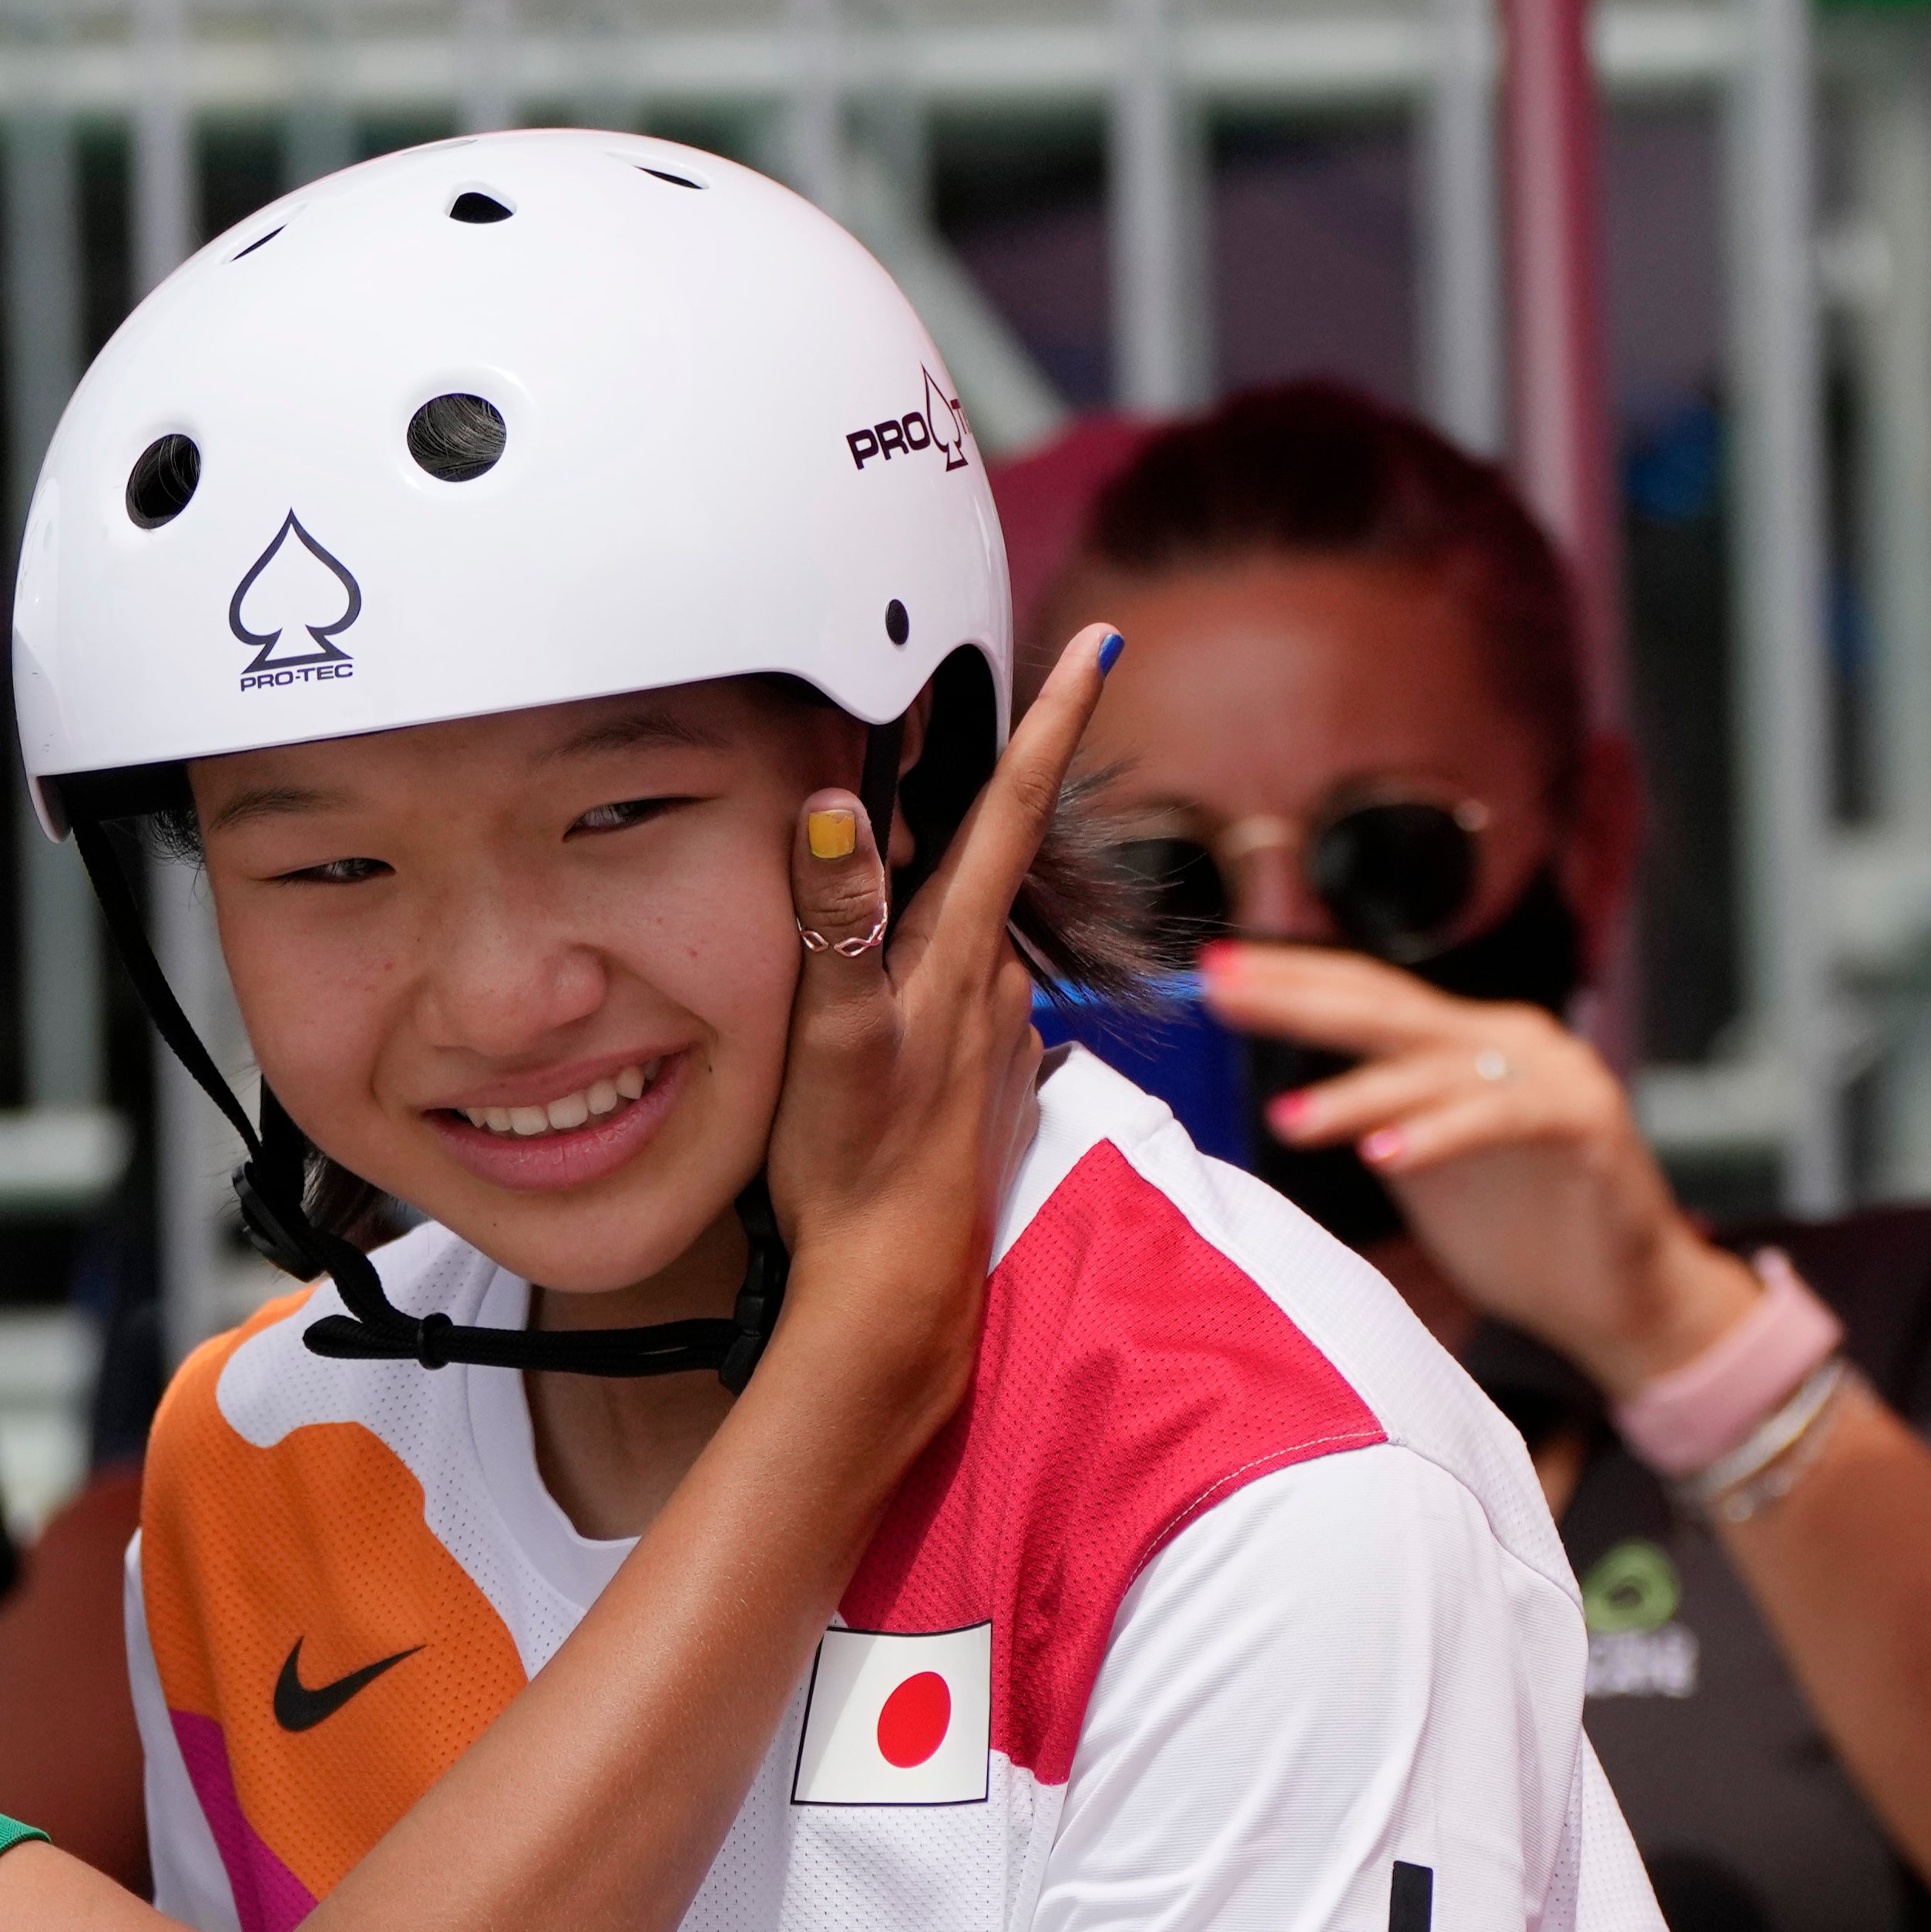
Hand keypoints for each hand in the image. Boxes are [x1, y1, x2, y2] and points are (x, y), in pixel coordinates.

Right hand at [760, 626, 1124, 1334]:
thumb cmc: (854, 1166)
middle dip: (949, 808)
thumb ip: (833, 916)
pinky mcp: (984, 1081)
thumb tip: (832, 807)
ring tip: (865, 912)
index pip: (1013, 806)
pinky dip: (923, 977)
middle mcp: (996, 980)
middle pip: (980, 858)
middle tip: (908, 767)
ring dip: (927, 904)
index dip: (1053, 718)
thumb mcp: (830, 1033)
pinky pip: (957, 995)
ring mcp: (996, 1033)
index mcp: (961, 950)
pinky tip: (879, 1011)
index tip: (1100, 646)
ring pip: (964, 929)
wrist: (893, 1286)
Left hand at [1202, 939, 1754, 1396]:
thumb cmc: (1516, 1231)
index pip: (1363, 996)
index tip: (1210, 974)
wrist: (1615, 1295)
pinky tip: (1387, 1156)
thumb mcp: (1417, 1165)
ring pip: (1436, 1069)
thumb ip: (1367, 1120)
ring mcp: (1550, 1076)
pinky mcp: (1587, 1124)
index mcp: (1460, 1043)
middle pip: (1387, 1008)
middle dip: (1299, 998)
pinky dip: (1442, 1135)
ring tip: (1288, 1120)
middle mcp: (1504, 1042)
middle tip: (1223, 992)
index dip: (1288, 981)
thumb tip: (1274, 1104)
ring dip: (1357, 1095)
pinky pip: (1505, 1119)